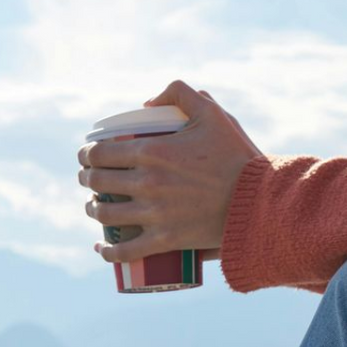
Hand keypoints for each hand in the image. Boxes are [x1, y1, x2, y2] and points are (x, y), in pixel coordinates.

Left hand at [77, 80, 262, 265]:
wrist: (260, 201)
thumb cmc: (237, 156)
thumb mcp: (212, 114)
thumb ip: (180, 94)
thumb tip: (147, 102)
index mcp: (152, 152)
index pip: (100, 153)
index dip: (86, 154)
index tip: (86, 156)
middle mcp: (147, 184)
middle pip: (98, 183)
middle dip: (86, 180)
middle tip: (89, 180)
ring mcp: (154, 215)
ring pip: (106, 216)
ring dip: (92, 211)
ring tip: (94, 208)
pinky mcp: (166, 241)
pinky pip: (126, 252)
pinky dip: (108, 252)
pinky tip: (102, 249)